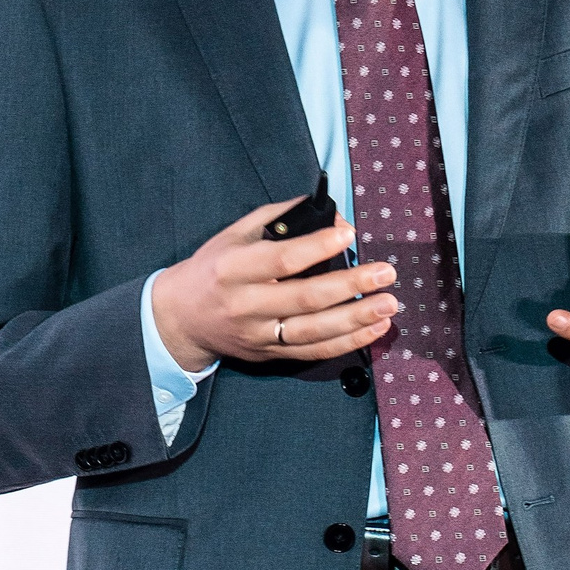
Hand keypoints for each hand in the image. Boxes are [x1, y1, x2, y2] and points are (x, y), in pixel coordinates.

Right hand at [151, 197, 398, 374]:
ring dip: (357, 320)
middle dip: (351, 286)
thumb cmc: (214, 267)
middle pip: (305, 299)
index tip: (349, 234)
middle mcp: (246, 305)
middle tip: (385, 273)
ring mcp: (258, 335)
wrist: (181, 318)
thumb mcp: (235, 234)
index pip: (281, 260)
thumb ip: (278, 219)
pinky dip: (348, 343)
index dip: (318, 247)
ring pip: (314, 332)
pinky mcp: (269, 355)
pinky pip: (314, 352)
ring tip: (388, 305)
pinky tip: (374, 329)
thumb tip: (329, 214)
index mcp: (234, 268)